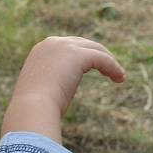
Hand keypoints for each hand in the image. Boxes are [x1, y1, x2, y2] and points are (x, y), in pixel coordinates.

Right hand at [1, 36, 124, 141]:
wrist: (31, 108)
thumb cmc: (34, 108)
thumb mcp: (41, 92)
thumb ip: (50, 86)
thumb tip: (58, 92)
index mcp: (41, 50)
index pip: (68, 46)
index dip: (84, 56)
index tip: (94, 67)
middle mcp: (52, 43)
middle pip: (83, 44)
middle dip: (98, 55)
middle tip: (109, 70)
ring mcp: (64, 47)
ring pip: (95, 49)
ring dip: (109, 62)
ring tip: (118, 76)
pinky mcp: (78, 55)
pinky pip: (102, 58)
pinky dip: (113, 67)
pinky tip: (120, 78)